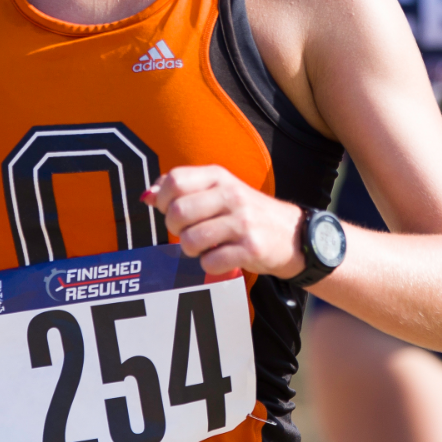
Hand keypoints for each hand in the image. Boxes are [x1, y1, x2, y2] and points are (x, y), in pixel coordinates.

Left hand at [145, 165, 304, 279]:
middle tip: (186, 232)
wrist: (294, 234)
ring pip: (190, 240)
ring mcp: (243, 222)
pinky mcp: (252, 248)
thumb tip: (147, 196)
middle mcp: (231, 195)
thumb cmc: (245, 213)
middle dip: (174, 229)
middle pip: (178, 212)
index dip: (163, 200)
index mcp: (219, 177)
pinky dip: (209, 265)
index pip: (175, 181)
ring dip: (191, 249)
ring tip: (204, 247)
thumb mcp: (218, 190)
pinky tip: (221, 258)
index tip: (170, 210)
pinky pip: (210, 262)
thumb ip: (182, 189)